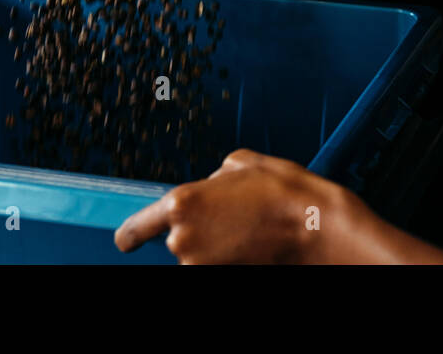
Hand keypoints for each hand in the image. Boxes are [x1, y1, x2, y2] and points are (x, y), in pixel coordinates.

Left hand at [113, 148, 366, 263]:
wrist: (313, 227)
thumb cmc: (283, 192)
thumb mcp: (242, 163)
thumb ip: (212, 178)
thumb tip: (209, 188)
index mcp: (181, 202)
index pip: (134, 230)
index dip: (130, 237)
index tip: (130, 242)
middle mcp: (182, 239)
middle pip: (177, 239)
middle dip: (200, 230)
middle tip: (235, 218)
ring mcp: (199, 265)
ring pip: (198, 256)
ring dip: (217, 246)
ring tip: (250, 230)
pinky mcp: (219, 279)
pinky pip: (216, 266)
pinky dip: (230, 258)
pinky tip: (253, 246)